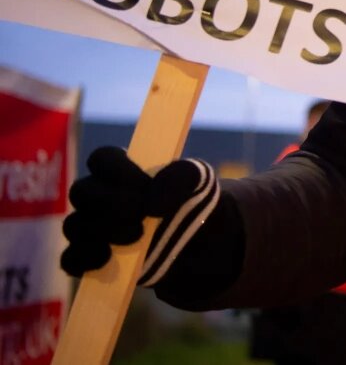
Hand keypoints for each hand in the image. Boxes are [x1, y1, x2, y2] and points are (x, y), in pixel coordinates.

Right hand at [61, 146, 218, 285]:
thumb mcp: (200, 182)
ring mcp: (94, 228)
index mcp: (124, 171)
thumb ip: (182, 175)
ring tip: (137, 240)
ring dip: (102, 232)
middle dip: (110, 204)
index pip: (101, 158)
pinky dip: (84, 260)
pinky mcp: (93, 259)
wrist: (202, 244)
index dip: (118, 171)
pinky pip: (70, 260)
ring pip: (73, 225)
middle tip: (141, 217)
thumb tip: (153, 199)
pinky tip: (108, 259)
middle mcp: (102, 196)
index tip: (144, 186)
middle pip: (81, 191)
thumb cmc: (195, 203)